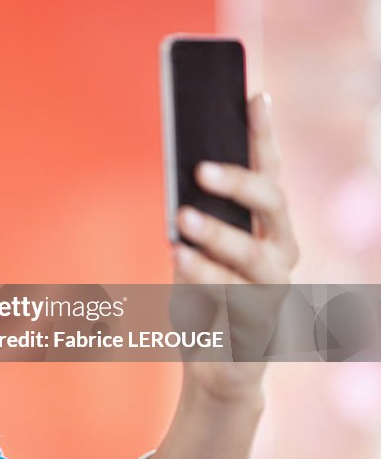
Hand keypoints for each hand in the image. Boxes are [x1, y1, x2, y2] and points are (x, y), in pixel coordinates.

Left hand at [173, 92, 299, 402]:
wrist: (218, 365)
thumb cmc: (206, 295)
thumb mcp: (195, 248)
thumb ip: (195, 213)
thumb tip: (179, 170)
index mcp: (269, 227)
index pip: (270, 171)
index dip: (264, 133)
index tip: (254, 93)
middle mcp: (280, 254)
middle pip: (273, 207)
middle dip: (241, 183)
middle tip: (200, 167)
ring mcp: (274, 292)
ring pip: (256, 257)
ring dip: (218, 235)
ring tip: (180, 219)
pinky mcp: (259, 328)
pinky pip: (234, 300)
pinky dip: (204, 279)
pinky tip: (178, 260)